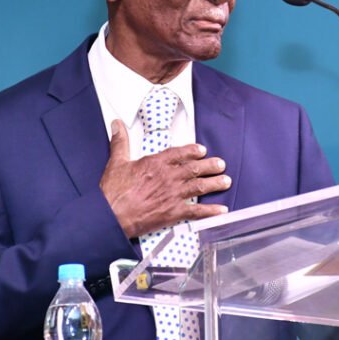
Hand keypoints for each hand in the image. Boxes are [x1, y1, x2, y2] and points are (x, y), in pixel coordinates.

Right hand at [100, 121, 231, 236]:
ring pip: (200, 186)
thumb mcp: (116, 162)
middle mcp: (169, 177)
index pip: (179, 153)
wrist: (112, 215)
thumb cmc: (113, 191)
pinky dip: (211, 211)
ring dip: (215, 183)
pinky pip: (197, 211)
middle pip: (195, 169)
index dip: (192, 151)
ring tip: (226, 181)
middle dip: (210, 166)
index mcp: (156, 163)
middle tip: (220, 165)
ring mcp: (173, 195)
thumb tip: (117, 123)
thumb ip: (120, 142)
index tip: (202, 150)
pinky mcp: (174, 212)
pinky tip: (222, 210)